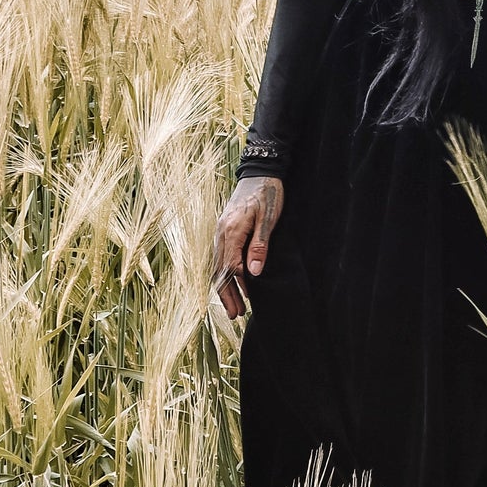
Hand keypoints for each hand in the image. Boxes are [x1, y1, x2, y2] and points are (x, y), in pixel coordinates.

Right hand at [212, 176, 283, 319]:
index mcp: (231, 231)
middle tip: (235, 315)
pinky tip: (234, 282)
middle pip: (219, 270)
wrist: (260, 171)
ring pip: (218, 265)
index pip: (230, 266)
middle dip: (226, 295)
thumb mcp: (268, 218)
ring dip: (225, 287)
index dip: (238, 287)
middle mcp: (221, 233)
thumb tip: (253, 273)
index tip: (247, 303)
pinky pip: (221, 257)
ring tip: (234, 307)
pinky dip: (225, 273)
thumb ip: (260, 245)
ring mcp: (221, 231)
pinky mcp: (225, 230)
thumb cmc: (268, 193)